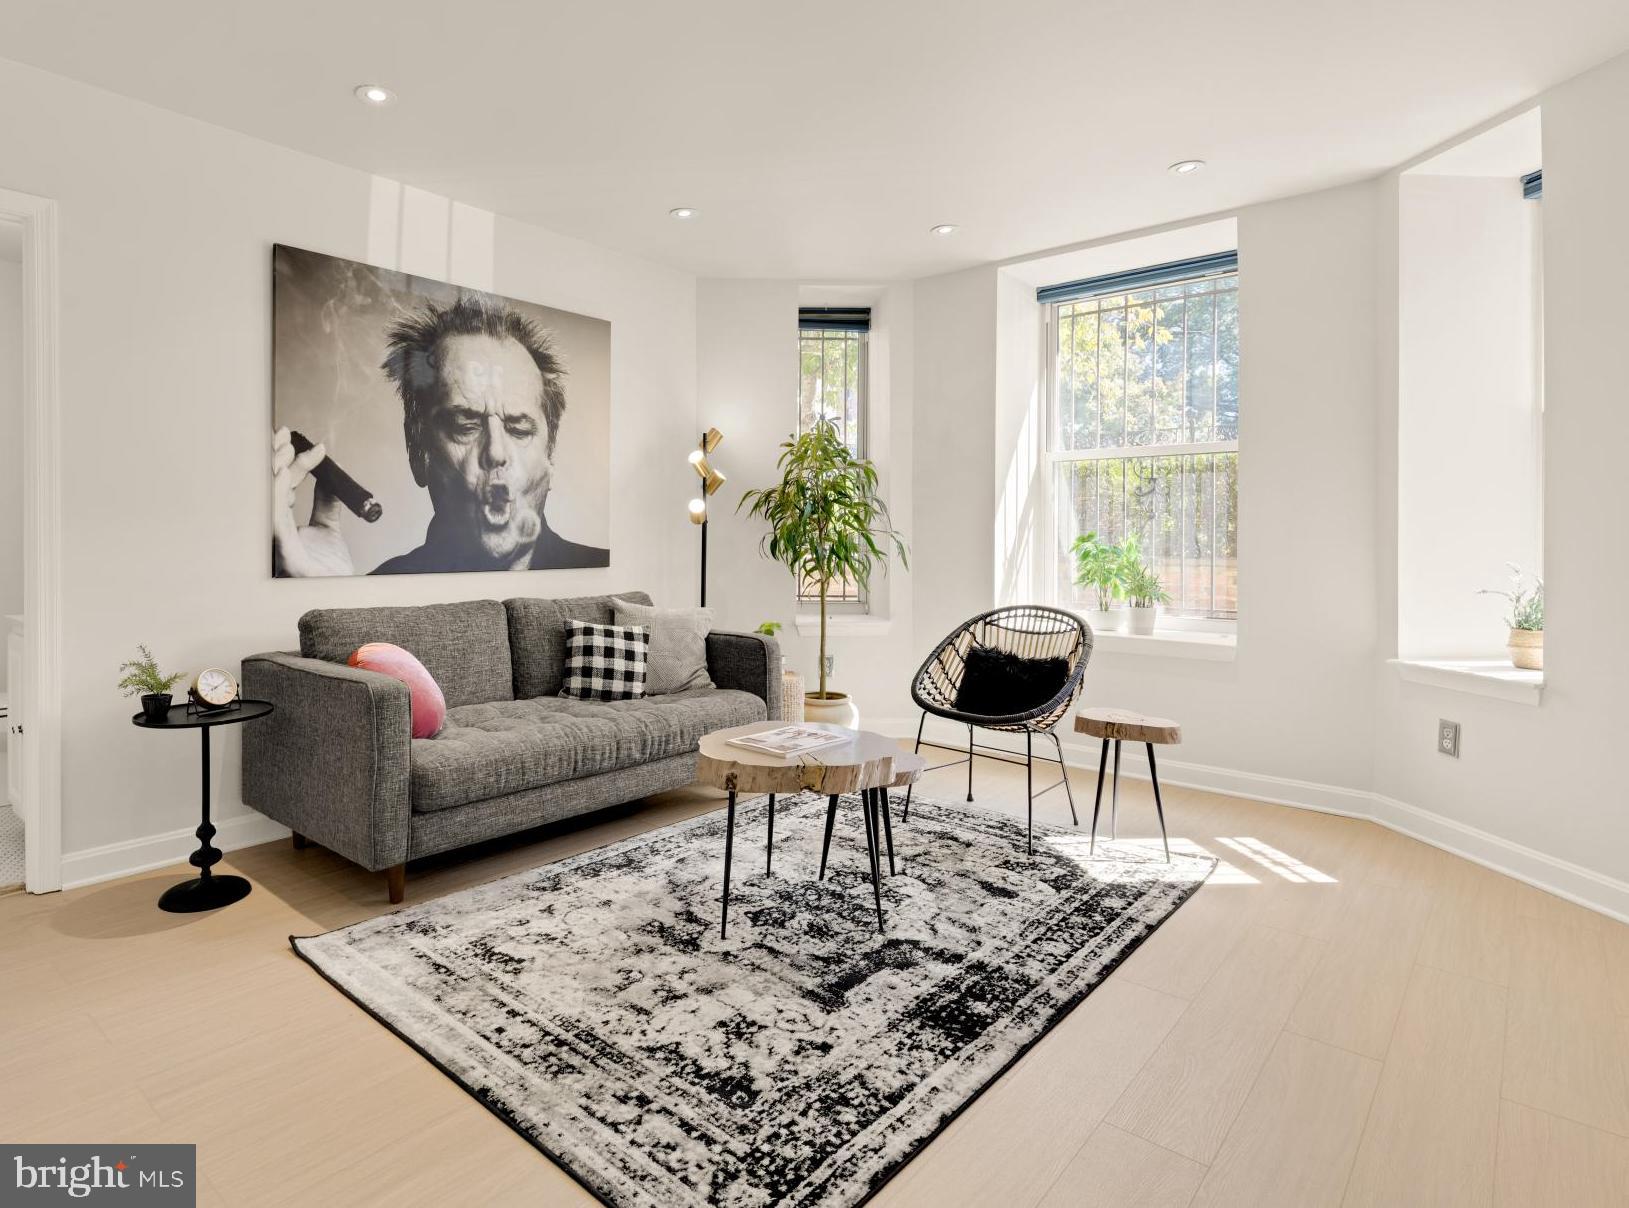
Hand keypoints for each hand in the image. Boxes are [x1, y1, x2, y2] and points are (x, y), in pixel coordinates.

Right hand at [272, 427, 355, 576]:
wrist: (345, 596)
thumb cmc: (329, 571)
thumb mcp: (328, 528)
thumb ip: (326, 503)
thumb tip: (329, 477)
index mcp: (279, 527)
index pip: (279, 487)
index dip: (287, 462)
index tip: (303, 442)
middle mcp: (272, 534)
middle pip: (265, 489)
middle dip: (271, 459)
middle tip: (285, 434)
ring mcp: (275, 545)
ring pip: (265, 501)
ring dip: (272, 470)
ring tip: (285, 447)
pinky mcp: (286, 556)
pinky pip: (275, 522)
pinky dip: (275, 495)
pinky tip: (282, 475)